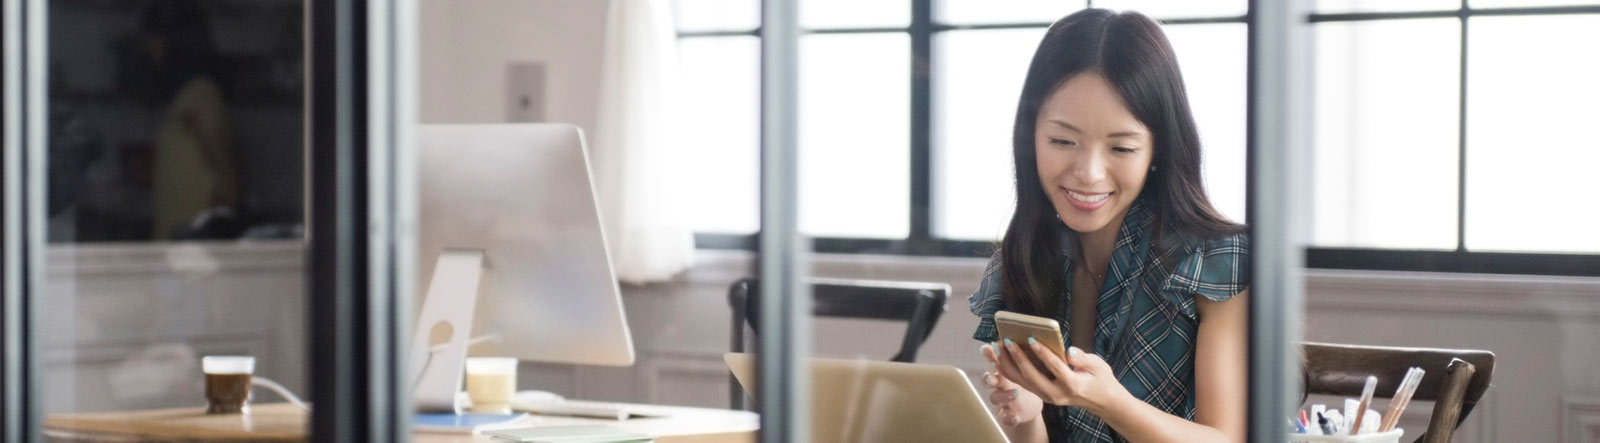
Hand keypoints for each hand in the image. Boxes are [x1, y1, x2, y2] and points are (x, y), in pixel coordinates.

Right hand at [981, 342, 1042, 427]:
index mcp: (1005, 370)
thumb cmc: (1034, 380)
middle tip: (994, 375)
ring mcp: (1004, 400)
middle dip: (989, 376)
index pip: (994, 361)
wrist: (1034, 405)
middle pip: (989, 379)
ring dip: (1003, 395)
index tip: (986, 348)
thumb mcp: (1035, 366)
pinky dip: (1008, 417)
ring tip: (1015, 393)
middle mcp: (1001, 384)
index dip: (988, 355)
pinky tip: (1015, 417)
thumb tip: (1035, 339)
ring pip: (995, 398)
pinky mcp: (1011, 414)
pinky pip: (1005, 417)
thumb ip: (1031, 355)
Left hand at [994, 338, 1126, 414]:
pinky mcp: (1042, 395)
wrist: (1102, 401)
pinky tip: (1001, 357)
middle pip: (1032, 377)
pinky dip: (1010, 370)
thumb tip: (1070, 351)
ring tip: (998, 347)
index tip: (1031, 338)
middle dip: (1018, 358)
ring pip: (1023, 382)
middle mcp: (1056, 393)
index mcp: (1072, 385)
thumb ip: (1083, 359)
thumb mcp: (1099, 366)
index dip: (1042, 353)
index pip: (1054, 367)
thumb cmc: (1100, 379)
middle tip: (1007, 341)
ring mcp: (1048, 397)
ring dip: (1008, 364)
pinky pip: (1023, 383)